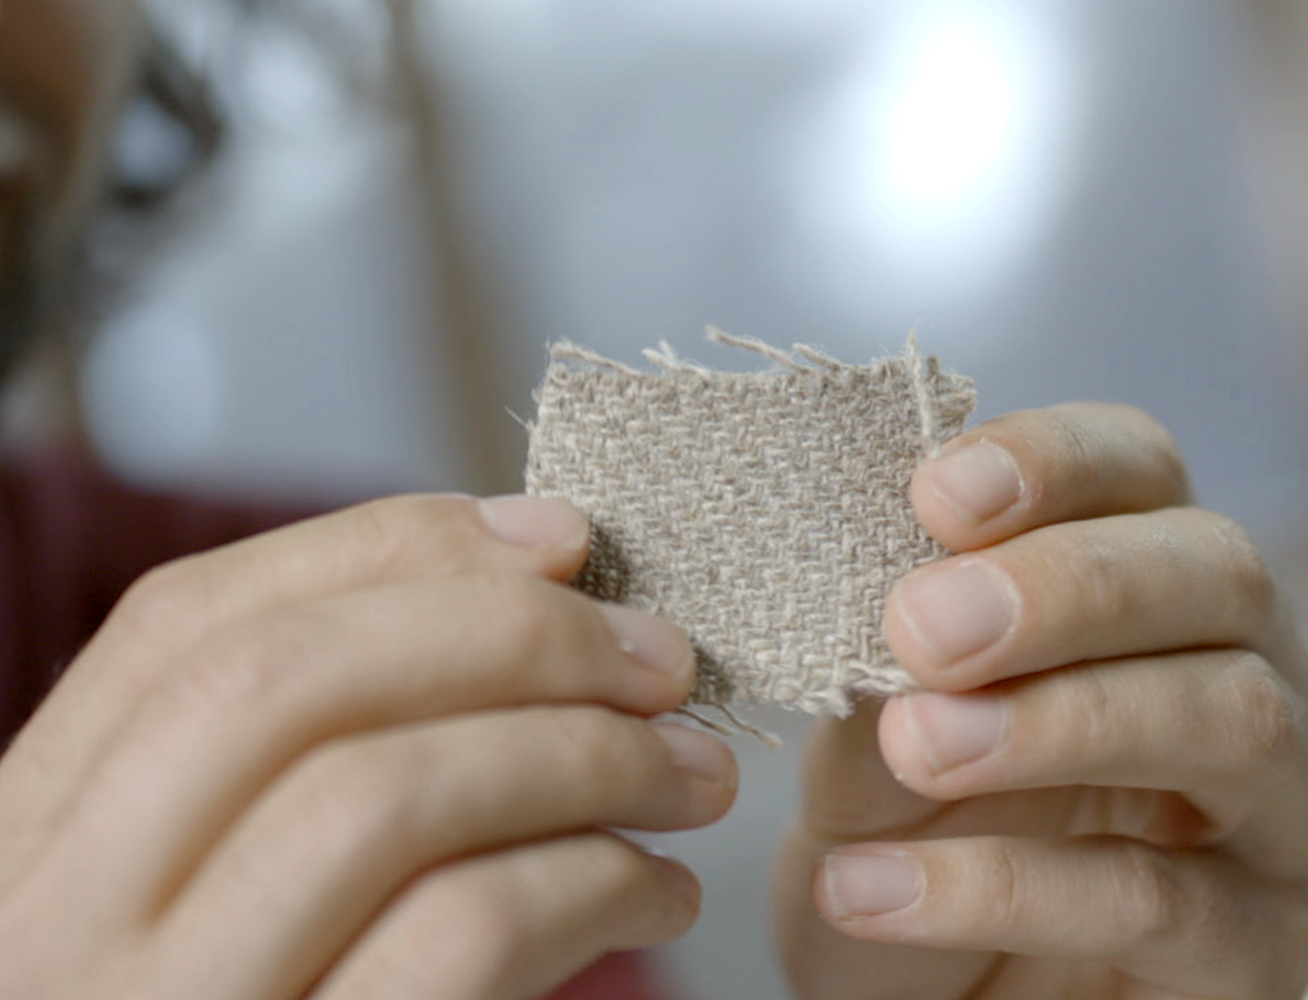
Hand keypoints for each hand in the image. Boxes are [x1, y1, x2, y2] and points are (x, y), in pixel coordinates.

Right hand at [0, 495, 737, 999]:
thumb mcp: (214, 892)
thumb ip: (310, 759)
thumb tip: (530, 574)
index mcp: (26, 845)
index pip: (184, 623)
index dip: (387, 547)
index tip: (559, 538)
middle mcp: (48, 933)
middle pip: (287, 683)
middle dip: (509, 635)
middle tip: (663, 655)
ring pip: (382, 796)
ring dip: (580, 754)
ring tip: (691, 772)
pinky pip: (460, 941)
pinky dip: (593, 882)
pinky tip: (656, 889)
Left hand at [775, 404, 1307, 998]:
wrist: (920, 995)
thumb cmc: (912, 839)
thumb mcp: (870, 740)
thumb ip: (890, 664)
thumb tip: (880, 581)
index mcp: (1151, 592)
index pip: (1146, 471)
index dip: (1054, 463)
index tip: (937, 494)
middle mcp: (1247, 677)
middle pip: (1222, 573)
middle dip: (1068, 587)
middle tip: (922, 626)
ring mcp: (1275, 817)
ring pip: (1235, 719)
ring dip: (1060, 719)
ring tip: (916, 745)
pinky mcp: (1261, 952)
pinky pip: (1165, 902)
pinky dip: (1008, 887)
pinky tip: (877, 890)